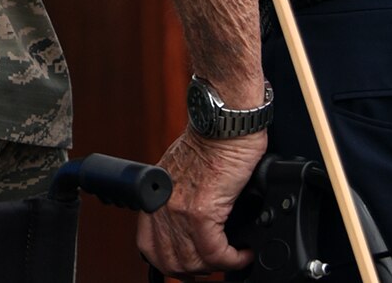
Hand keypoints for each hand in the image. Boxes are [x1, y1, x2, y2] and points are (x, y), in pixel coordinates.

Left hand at [137, 128, 264, 276]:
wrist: (223, 124)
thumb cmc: (209, 141)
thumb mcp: (180, 172)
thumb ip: (178, 199)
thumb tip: (190, 227)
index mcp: (154, 197)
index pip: (148, 247)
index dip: (169, 264)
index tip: (188, 266)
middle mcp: (162, 206)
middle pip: (170, 262)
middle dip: (196, 271)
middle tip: (216, 263)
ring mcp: (180, 209)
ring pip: (194, 262)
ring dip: (217, 266)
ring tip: (233, 256)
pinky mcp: (202, 209)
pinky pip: (215, 252)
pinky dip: (233, 259)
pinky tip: (244, 252)